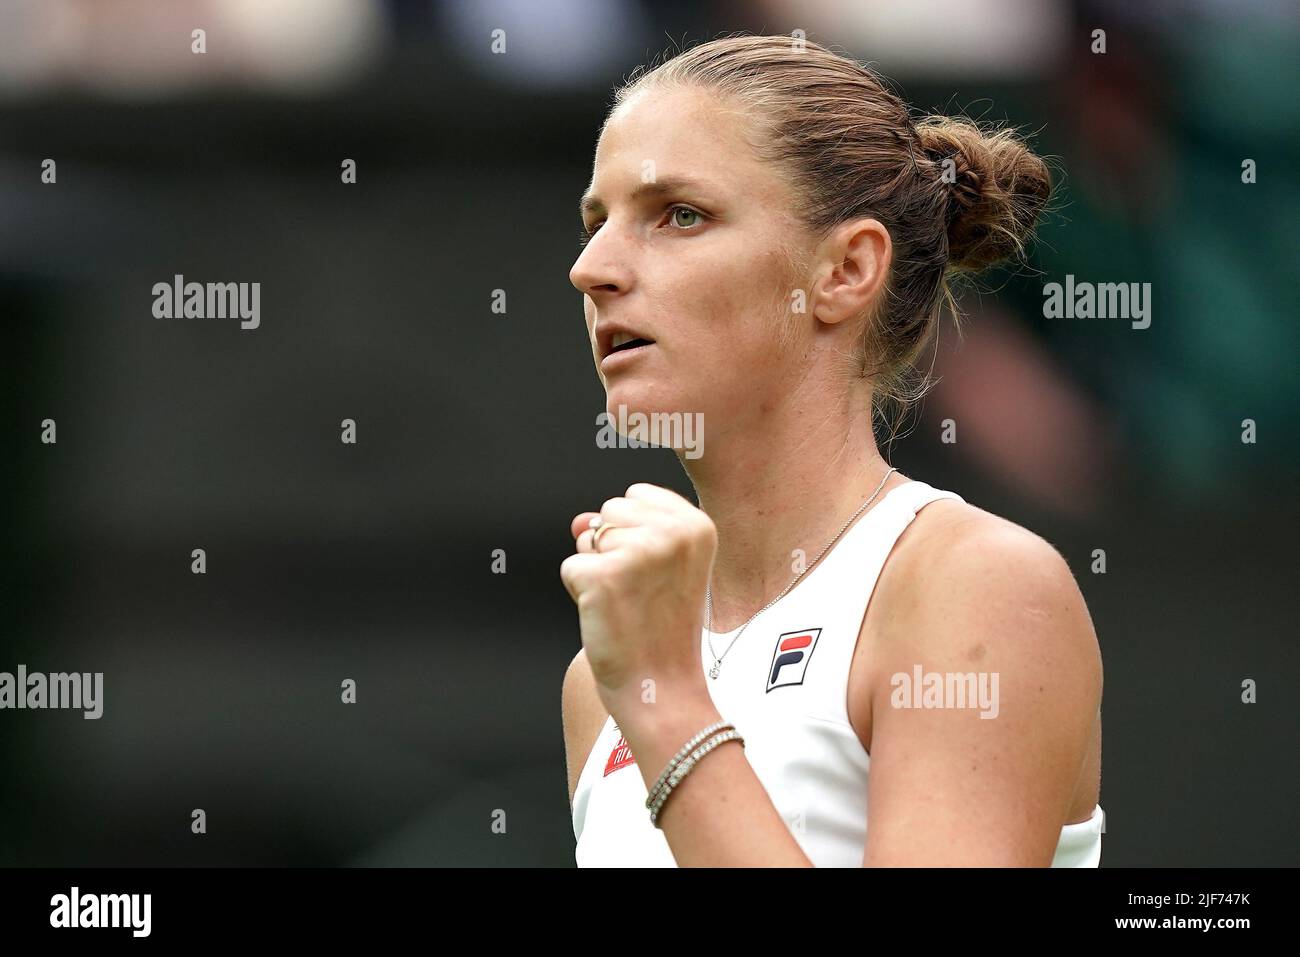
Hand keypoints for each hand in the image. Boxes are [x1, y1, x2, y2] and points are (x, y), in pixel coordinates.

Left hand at [561, 483, 715, 717]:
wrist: (662, 686)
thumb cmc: (662, 630)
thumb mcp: (660, 569)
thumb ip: (623, 532)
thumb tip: (578, 521)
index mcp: (697, 525)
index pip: (637, 496)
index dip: (634, 534)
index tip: (656, 573)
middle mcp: (672, 532)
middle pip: (610, 510)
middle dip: (613, 548)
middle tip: (639, 592)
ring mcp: (638, 552)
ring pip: (588, 536)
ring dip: (596, 568)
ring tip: (626, 603)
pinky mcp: (603, 575)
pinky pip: (571, 566)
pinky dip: (579, 592)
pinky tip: (609, 615)